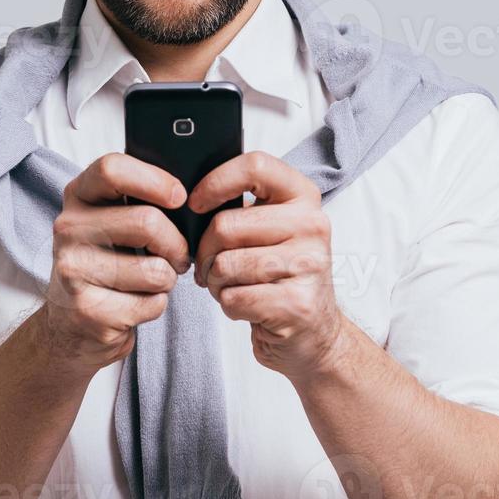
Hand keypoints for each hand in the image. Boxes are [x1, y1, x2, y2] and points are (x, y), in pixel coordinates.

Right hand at [40, 153, 192, 377]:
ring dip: (166, 280)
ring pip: (156, 270)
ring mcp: (73, 270)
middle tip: (178, 256)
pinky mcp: (88, 310)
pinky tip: (134, 304)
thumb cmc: (104, 262)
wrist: (71, 322)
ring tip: (149, 281)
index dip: (154, 180)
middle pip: (147, 222)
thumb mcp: (109, 220)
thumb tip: (194, 193)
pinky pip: (151, 303)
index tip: (179, 197)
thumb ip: (138, 200)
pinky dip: (155, 306)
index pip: (112, 169)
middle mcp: (68, 229)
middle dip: (176, 245)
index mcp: (78, 196)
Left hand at [189, 151, 344, 382]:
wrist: (314, 332)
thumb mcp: (271, 229)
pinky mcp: (297, 304)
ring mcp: (309, 265)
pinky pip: (233, 297)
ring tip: (233, 285)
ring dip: (216, 281)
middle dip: (205, 251)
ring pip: (225, 264)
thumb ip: (242, 208)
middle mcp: (312, 225)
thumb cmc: (279, 275)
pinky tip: (248, 305)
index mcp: (303, 197)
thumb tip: (185, 195)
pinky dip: (228, 305)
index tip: (196, 203)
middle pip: (226, 225)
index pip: (255, 166)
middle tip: (212, 265)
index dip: (215, 182)